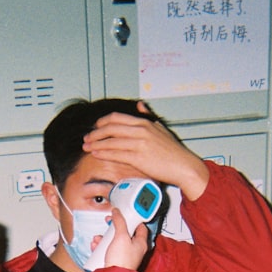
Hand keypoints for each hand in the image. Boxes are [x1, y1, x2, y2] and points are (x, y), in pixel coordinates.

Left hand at [82, 102, 209, 200]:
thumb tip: (140, 105)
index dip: (102, 122)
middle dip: (95, 133)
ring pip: (110, 141)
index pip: (117, 118)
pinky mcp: (138, 157)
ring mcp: (139, 144)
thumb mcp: (161, 128)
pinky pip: (116, 153)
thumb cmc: (174, 151)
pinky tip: (96, 154)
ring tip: (87, 147)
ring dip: (96, 144)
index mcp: (144, 123)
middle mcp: (140, 131)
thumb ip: (148, 116)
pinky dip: (104, 153)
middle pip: (110, 128)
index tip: (95, 127)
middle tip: (87, 138)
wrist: (183, 166)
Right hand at [103, 209, 149, 270]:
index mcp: (140, 243)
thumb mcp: (121, 236)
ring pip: (114, 242)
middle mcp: (134, 250)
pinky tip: (96, 245)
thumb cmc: (122, 260)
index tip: (124, 214)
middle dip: (114, 229)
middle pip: (124, 234)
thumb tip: (117, 213)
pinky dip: (101, 247)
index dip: (132, 219)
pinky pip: (107, 250)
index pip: (140, 227)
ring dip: (104, 238)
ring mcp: (124, 256)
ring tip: (99, 238)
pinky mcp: (115, 261)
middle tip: (109, 224)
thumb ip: (120, 222)